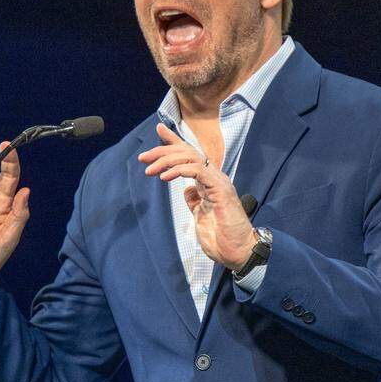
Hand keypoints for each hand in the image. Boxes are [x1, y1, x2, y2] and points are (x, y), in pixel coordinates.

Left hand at [138, 123, 255, 269]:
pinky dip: (179, 170)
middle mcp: (214, 177)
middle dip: (163, 150)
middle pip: (187, 151)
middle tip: (143, 158)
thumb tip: (187, 191)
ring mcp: (218, 181)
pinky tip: (165, 177)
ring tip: (150, 170)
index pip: (190, 155)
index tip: (158, 129)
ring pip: (191, 157)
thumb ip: (195, 202)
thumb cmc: (221, 238)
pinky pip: (197, 170)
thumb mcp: (201, 216)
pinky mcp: (220, 189)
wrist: (238, 252)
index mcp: (209, 182)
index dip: (173, 141)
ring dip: (167, 160)